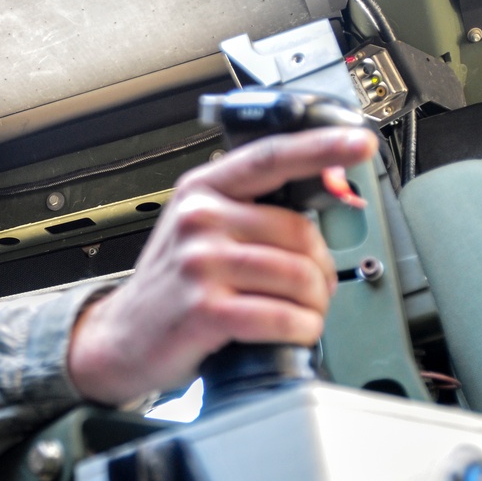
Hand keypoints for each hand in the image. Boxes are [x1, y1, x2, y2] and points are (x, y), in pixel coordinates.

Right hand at [68, 126, 378, 404]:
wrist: (122, 338)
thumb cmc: (172, 287)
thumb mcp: (200, 232)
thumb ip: (251, 211)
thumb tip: (326, 196)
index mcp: (203, 190)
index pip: (270, 157)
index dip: (322, 148)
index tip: (359, 142)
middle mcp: (199, 219)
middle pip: (301, 233)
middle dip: (322, 270)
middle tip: (315, 291)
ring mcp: (200, 263)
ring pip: (298, 277)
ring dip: (315, 306)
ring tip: (303, 315)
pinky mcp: (205, 308)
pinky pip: (281, 316)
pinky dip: (300, 330)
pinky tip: (293, 333)